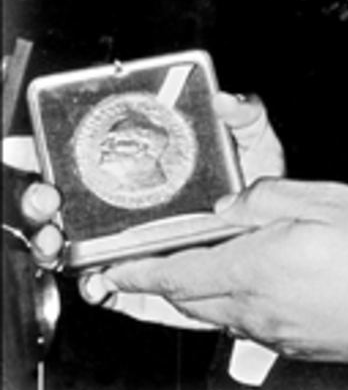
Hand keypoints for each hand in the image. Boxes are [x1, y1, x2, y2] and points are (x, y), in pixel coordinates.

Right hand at [14, 89, 285, 327]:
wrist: (274, 238)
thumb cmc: (255, 184)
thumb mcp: (253, 140)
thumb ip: (243, 114)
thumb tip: (225, 99)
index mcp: (140, 164)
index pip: (82, 154)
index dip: (48, 151)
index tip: (31, 147)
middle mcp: (124, 204)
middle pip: (62, 202)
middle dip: (41, 200)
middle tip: (48, 197)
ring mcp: (128, 244)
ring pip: (70, 248)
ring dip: (53, 244)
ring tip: (58, 238)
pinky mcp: (143, 283)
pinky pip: (109, 290)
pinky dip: (96, 288)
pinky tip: (101, 280)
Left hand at [98, 178, 347, 369]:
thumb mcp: (329, 200)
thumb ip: (271, 197)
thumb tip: (235, 203)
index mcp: (259, 267)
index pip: (181, 274)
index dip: (142, 274)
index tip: (115, 272)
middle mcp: (260, 308)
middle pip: (191, 303)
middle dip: (158, 290)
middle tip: (133, 279)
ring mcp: (278, 331)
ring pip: (217, 317)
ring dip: (191, 299)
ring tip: (180, 283)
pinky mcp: (298, 342)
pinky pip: (246, 326)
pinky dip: (227, 308)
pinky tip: (242, 293)